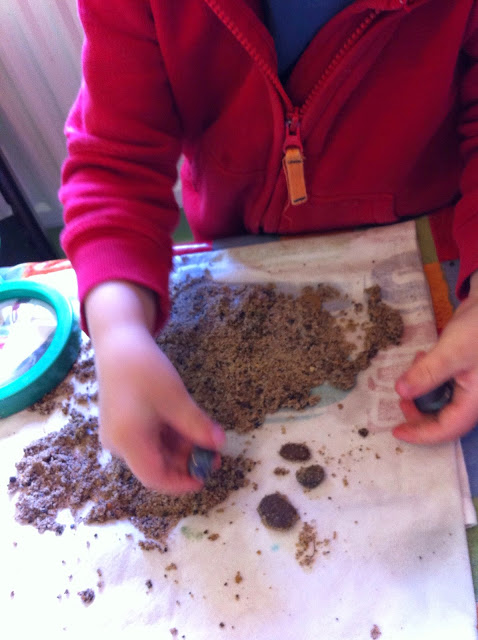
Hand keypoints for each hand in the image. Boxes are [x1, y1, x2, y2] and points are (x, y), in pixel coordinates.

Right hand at [85, 281, 225, 493]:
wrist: (118, 343)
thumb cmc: (145, 370)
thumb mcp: (176, 400)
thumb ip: (197, 426)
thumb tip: (220, 445)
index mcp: (128, 442)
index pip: (155, 478)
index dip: (181, 482)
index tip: (205, 478)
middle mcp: (119, 444)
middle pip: (156, 465)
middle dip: (186, 462)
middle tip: (214, 454)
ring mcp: (119, 434)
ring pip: (154, 452)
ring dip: (181, 449)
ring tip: (207, 439)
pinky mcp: (123, 423)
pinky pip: (148, 439)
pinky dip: (170, 437)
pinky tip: (189, 428)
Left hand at [393, 273, 477, 443]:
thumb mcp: (451, 352)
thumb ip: (427, 373)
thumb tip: (401, 392)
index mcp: (476, 401)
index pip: (448, 428)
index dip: (421, 434)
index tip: (396, 431)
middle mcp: (475, 398)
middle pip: (445, 419)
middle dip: (419, 412)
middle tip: (400, 398)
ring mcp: (471, 386)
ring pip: (443, 402)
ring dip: (422, 393)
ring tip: (411, 373)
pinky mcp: (465, 373)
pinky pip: (445, 386)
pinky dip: (429, 379)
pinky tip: (422, 359)